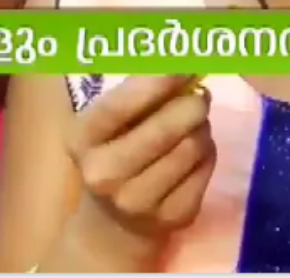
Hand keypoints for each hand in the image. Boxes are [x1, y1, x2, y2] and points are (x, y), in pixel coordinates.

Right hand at [64, 75, 214, 262]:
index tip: (183, 67)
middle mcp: (104, 175)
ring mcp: (139, 202)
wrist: (112, 221)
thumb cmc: (113, 151)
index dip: (156, 83)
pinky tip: (194, 152)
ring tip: (193, 125)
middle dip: (192, 105)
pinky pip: (206, 168)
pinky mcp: (173, 217)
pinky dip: (207, 152)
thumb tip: (184, 67)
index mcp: (81, 140)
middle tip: (201, 94)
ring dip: (201, 128)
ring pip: (192, 147)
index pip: (119, 107)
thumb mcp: (109, 122)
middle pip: (165, 130)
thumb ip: (139, 91)